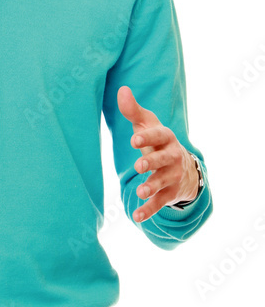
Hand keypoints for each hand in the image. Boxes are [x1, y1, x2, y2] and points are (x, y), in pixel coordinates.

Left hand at [117, 86, 198, 222]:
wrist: (183, 165)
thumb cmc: (157, 140)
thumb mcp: (147, 124)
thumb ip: (132, 110)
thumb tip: (121, 89)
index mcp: (166, 138)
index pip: (158, 136)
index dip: (146, 137)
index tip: (133, 139)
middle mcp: (172, 157)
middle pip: (162, 159)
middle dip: (152, 162)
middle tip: (138, 165)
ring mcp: (172, 176)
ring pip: (162, 182)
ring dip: (151, 187)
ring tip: (139, 192)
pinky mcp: (169, 193)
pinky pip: (159, 203)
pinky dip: (149, 210)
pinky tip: (136, 217)